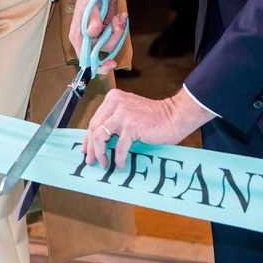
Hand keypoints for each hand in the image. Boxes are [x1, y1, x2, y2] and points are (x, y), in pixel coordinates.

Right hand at [70, 0, 120, 69]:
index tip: (111, 64)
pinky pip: (115, 37)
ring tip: (119, 17)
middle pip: (102, 52)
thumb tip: (92, 32)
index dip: (97, 65)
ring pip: (111, 45)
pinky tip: (120, 17)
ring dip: (118, 32)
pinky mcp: (105, 29)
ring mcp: (96, 33)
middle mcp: (86, 36)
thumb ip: (93, 16)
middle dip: (113, 40)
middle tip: (117, 23)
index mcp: (78, 33)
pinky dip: (120, 29)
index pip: (84, 58)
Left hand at [83, 88, 213, 168]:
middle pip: (94, 128)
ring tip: (104, 163)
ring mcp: (123, 114)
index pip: (94, 119)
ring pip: (100, 137)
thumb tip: (100, 140)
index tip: (86, 149)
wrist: (175, 115)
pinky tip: (120, 164)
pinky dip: (118, 158)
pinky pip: (119, 147)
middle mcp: (115, 103)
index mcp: (113, 98)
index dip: (88, 137)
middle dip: (90, 147)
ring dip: (100, 153)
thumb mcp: (129, 112)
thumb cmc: (155, 116)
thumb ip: (115, 120)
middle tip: (91, 160)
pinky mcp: (131, 126)